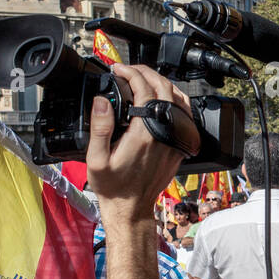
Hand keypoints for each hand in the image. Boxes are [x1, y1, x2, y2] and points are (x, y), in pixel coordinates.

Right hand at [86, 63, 191, 223]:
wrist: (131, 208)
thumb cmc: (114, 187)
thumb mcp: (95, 159)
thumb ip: (99, 127)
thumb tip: (101, 101)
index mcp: (143, 133)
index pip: (144, 89)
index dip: (130, 73)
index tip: (117, 70)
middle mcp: (163, 133)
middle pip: (163, 87)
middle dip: (145, 72)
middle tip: (128, 70)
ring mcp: (173, 138)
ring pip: (177, 98)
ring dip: (161, 82)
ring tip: (142, 78)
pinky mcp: (178, 145)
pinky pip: (183, 114)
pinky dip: (173, 98)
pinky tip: (161, 97)